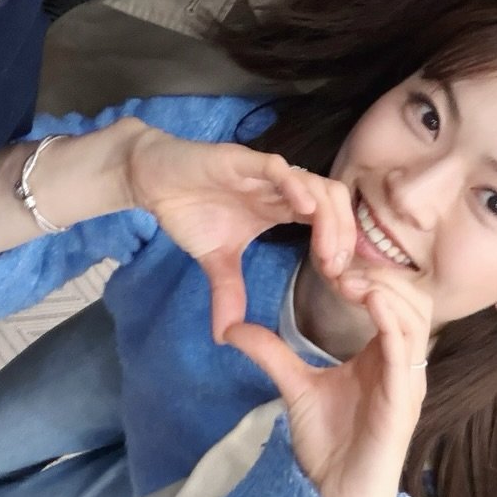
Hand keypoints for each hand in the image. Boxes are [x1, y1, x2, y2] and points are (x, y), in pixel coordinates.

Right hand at [121, 129, 353, 340]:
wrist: (152, 179)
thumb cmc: (188, 209)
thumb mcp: (214, 259)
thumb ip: (227, 292)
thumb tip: (224, 336)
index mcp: (281, 206)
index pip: (327, 221)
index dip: (339, 246)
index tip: (335, 279)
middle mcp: (280, 187)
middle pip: (333, 201)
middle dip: (344, 234)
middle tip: (335, 270)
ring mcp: (263, 173)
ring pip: (315, 184)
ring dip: (329, 217)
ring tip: (326, 251)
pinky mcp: (241, 160)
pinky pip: (276, 168)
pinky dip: (295, 185)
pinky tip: (305, 208)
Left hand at [226, 276, 431, 496]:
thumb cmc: (327, 446)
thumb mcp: (294, 387)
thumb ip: (271, 353)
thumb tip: (232, 328)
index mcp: (384, 355)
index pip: (394, 298)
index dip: (370, 272)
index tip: (331, 260)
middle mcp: (402, 363)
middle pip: (412, 297)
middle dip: (380, 273)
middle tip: (339, 266)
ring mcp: (407, 380)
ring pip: (416, 315)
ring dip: (385, 289)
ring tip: (348, 279)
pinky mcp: (403, 399)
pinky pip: (408, 349)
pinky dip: (391, 319)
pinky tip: (368, 301)